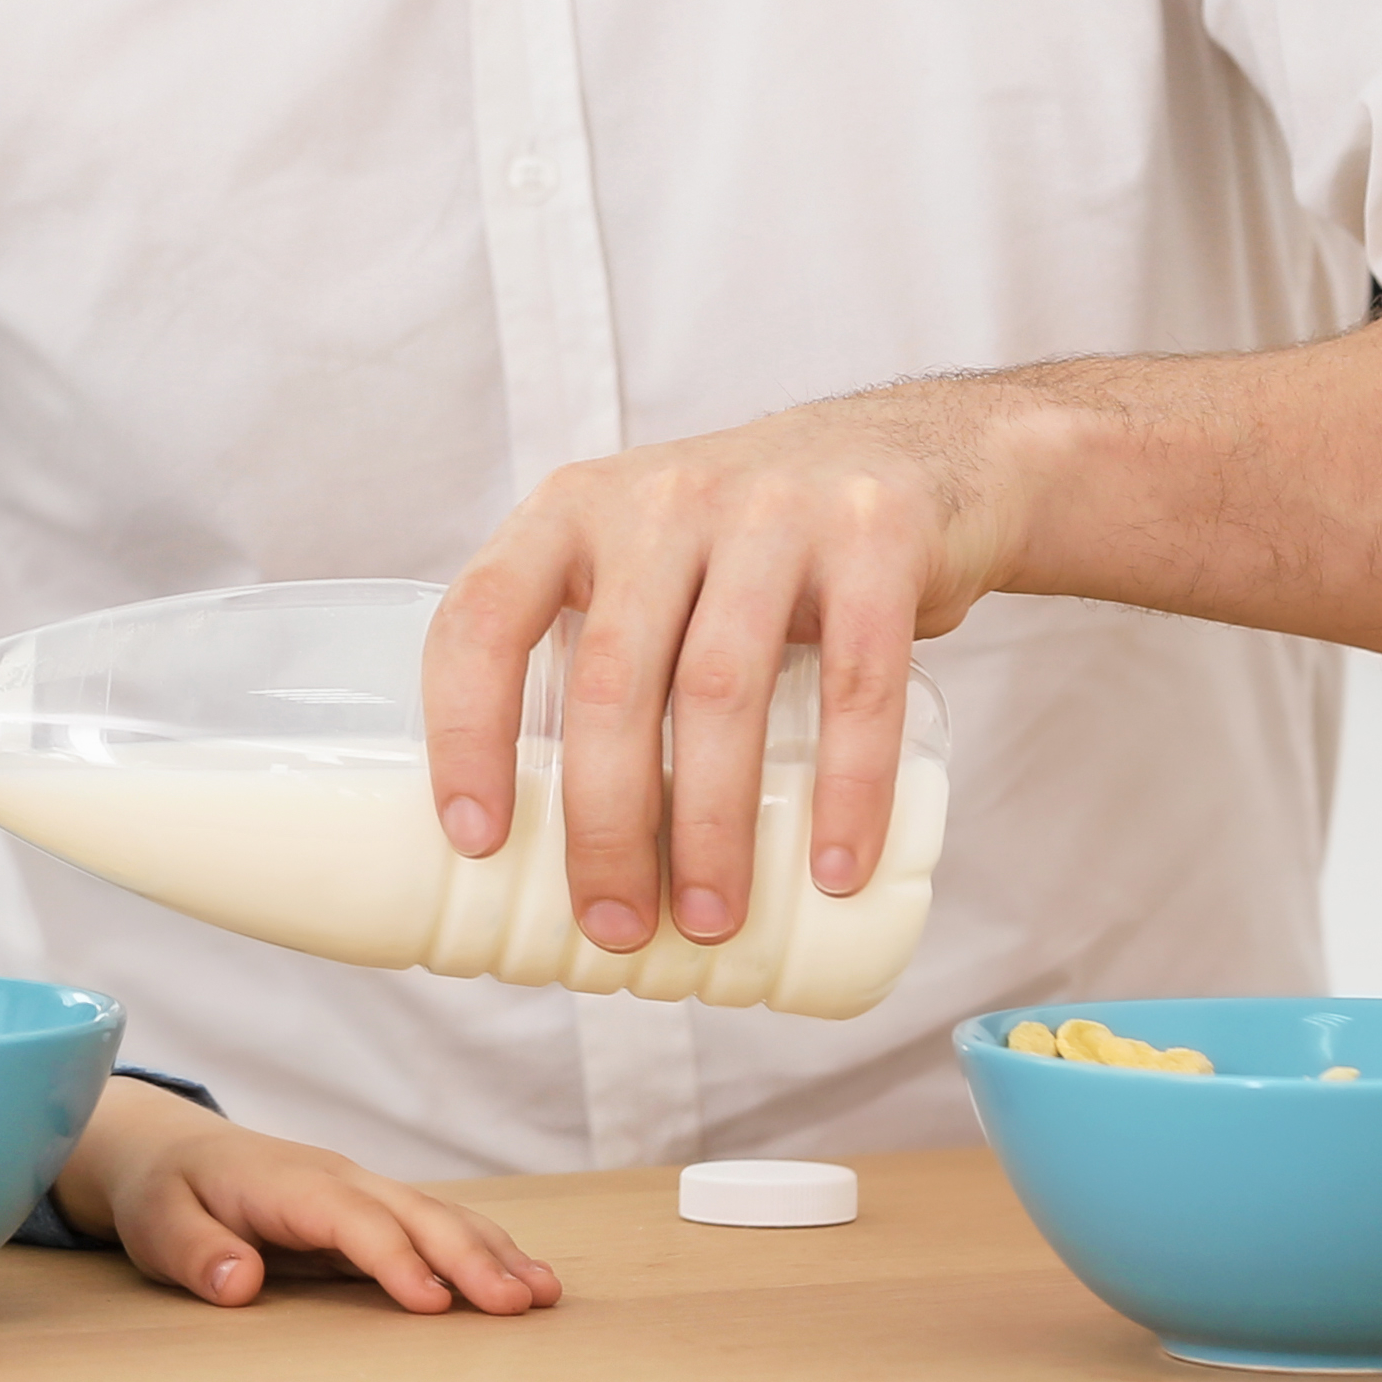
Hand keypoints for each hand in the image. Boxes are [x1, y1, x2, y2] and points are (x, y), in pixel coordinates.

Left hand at [56, 1080, 559, 1315]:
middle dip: (471, 1258)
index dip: (395, 1261)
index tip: (433, 1304)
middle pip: (417, 1216)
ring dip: (493, 1253)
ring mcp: (363, 1192)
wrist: (169, 1148)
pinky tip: (523, 1280)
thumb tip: (241, 1284)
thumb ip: (197, 1253)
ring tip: (544, 1295)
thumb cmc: (166, 1192)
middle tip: (521, 1302)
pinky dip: (485, 1250)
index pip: (354, 1222)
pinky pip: (436, 1227)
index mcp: (291, 1185)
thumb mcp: (158, 1224)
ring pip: (440, 1217)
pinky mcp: (373, 1211)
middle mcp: (340, 1181)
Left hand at [422, 382, 1034, 957]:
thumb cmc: (748, 551)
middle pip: (609, 680)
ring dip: (709, 825)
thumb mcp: (647, 562)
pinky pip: (856, 681)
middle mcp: (663, 500)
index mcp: (575, 511)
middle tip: (616, 928)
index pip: (483, 616)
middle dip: (605, 824)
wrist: (918, 454)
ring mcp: (773, 511)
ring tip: (709, 921)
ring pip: (719, 689)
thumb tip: (536, 856)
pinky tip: (834, 869)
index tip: (476, 841)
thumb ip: (590, 654)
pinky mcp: (878, 537)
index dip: (463, 730)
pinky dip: (847, 788)